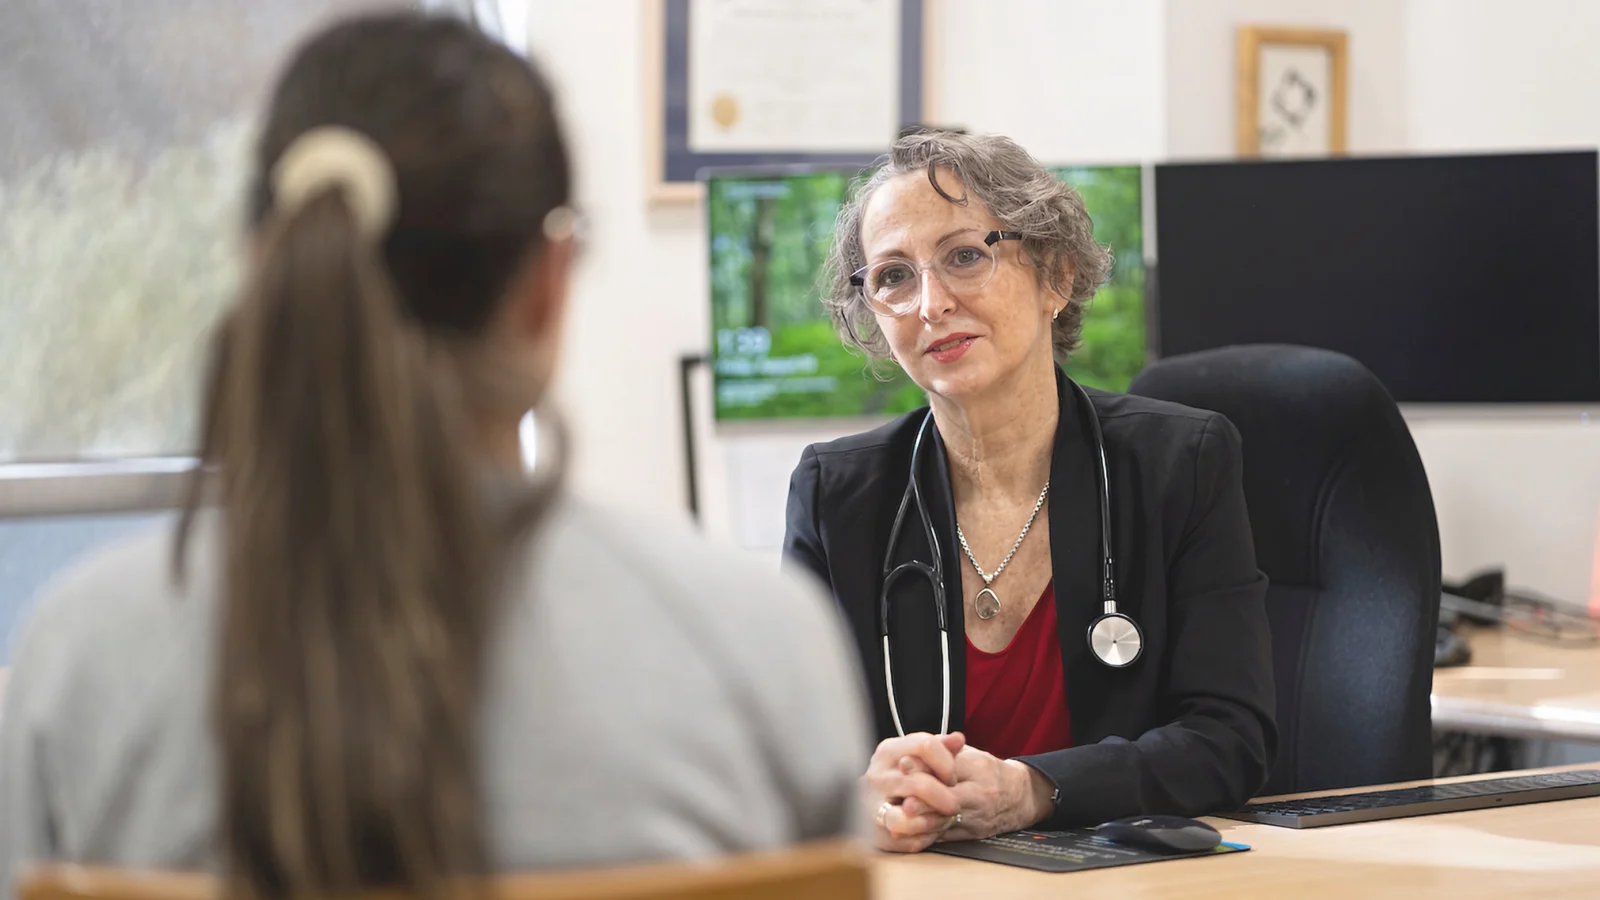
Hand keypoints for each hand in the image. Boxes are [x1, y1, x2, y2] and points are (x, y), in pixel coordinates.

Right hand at [861, 732, 966, 852]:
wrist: (872, 801)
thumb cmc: (900, 775)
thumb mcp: (916, 755)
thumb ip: (939, 746)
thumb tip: (958, 739)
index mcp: (888, 751)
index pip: (925, 746)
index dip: (947, 763)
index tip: (953, 777)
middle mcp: (877, 776)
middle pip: (919, 784)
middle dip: (945, 796)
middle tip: (955, 804)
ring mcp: (873, 805)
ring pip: (908, 815)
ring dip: (934, 820)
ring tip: (945, 819)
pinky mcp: (875, 832)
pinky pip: (905, 840)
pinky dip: (924, 837)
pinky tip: (932, 832)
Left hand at [901, 746, 1054, 841]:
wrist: (1018, 798)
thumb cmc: (988, 772)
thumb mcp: (969, 754)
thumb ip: (941, 752)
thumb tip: (908, 757)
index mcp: (978, 769)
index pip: (949, 769)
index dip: (924, 768)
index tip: (903, 765)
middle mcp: (979, 796)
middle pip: (947, 801)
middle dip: (922, 802)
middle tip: (902, 802)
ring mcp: (976, 819)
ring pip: (944, 823)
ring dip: (920, 823)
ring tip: (900, 821)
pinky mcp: (970, 836)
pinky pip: (944, 838)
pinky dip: (925, 835)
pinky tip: (909, 833)